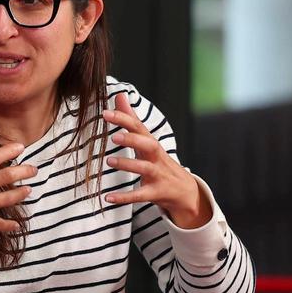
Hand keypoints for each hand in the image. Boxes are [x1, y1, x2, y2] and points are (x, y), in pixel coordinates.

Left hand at [102, 92, 210, 227]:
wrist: (185, 191)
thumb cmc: (159, 162)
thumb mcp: (146, 141)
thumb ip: (132, 119)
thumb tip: (119, 94)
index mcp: (151, 144)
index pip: (139, 128)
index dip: (124, 119)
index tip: (106, 113)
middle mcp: (156, 158)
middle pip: (149, 145)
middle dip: (133, 140)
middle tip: (114, 137)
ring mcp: (158, 175)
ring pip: (145, 169)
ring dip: (128, 165)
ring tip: (109, 162)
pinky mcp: (156, 193)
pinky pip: (140, 195)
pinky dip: (124, 197)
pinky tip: (108, 198)